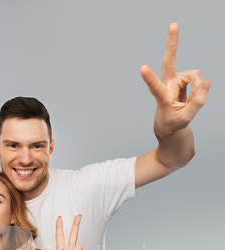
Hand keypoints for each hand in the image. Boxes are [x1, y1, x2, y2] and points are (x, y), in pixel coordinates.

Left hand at [140, 22, 210, 137]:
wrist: (168, 125)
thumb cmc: (173, 122)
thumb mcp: (186, 118)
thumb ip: (198, 102)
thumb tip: (207, 82)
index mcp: (162, 98)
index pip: (156, 88)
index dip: (150, 78)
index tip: (142, 68)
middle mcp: (168, 85)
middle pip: (169, 61)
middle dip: (172, 43)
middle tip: (173, 24)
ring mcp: (174, 80)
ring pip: (194, 75)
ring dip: (198, 88)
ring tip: (190, 102)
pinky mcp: (181, 78)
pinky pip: (197, 78)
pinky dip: (198, 89)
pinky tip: (190, 98)